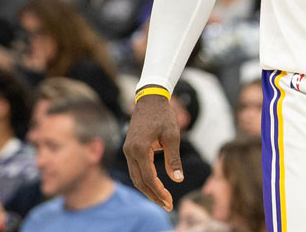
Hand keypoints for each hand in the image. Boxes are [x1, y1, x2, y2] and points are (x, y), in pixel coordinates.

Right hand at [122, 94, 182, 210]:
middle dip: (153, 195)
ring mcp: (128, 150)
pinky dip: (144, 180)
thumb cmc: (164, 116)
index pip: (149, 178)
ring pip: (136, 177)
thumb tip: (177, 180)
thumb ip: (173, 159)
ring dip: (148, 190)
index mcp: (139, 149)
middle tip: (167, 205)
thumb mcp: (172, 136)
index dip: (159, 191)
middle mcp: (130, 152)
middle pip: (139, 181)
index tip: (170, 201)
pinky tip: (155, 186)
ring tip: (162, 199)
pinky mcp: (130, 149)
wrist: (150, 99)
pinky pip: (135, 169)